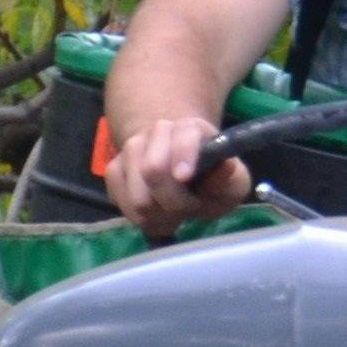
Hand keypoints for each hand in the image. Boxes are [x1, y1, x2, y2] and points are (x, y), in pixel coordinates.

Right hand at [106, 111, 255, 232]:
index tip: (185, 177)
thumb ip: (230, 179)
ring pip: (136, 195)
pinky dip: (139, 217)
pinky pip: (120, 201)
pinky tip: (154, 213)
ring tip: (171, 215)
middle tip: (186, 211)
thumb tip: (225, 168)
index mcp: (191, 129)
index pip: (184, 137)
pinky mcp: (114, 169)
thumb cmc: (210, 180)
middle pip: (153, 170)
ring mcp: (132, 148)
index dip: (183, 156)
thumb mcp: (232, 183)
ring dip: (157, 215)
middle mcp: (158, 131)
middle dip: (172, 202)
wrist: (180, 171)